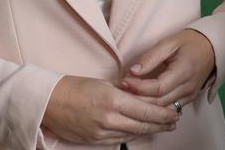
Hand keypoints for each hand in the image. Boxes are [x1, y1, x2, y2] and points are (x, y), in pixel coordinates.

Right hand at [42, 75, 178, 144]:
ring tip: (162, 126)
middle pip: (143, 125)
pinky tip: (140, 131)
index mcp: (112, 100)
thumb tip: (141, 97)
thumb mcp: (103, 84)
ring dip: (149, 130)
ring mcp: (102, 132)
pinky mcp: (95, 141)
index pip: (145, 110)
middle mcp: (109, 119)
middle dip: (161, 124)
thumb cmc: (74, 87)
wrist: (49, 103)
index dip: (163, 113)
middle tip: (174, 121)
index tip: (175, 112)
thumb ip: (124, 93)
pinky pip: (119, 139)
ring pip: (133, 133)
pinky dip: (132, 134)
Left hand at [120, 29, 216, 110]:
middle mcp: (187, 88)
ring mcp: (189, 96)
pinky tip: (142, 103)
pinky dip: (154, 108)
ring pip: (163, 110)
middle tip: (122, 92)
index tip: (124, 81)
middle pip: (159, 103)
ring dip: (144, 106)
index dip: (139, 87)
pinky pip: (169, 109)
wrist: (212, 48)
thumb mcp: (169, 43)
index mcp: (183, 72)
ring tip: (128, 98)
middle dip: (138, 100)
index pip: (157, 88)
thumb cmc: (189, 42)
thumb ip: (151, 57)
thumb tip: (133, 71)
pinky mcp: (188, 100)